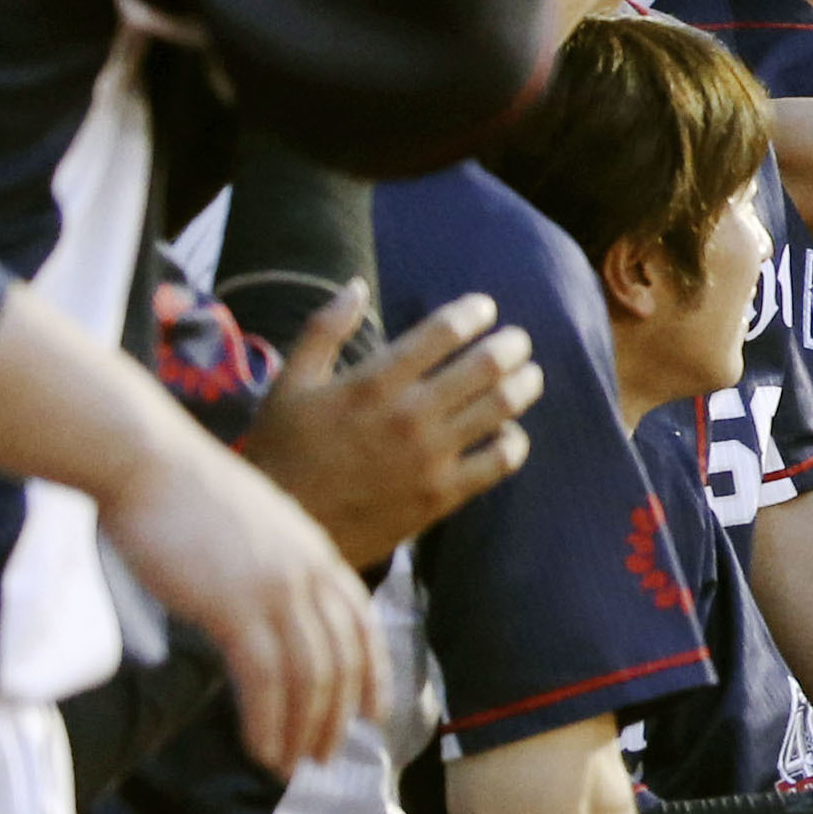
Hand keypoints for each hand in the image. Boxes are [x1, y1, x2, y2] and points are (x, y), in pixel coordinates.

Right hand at [96, 420, 382, 776]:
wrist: (145, 461)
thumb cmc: (180, 493)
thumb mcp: (249, 528)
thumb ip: (270, 567)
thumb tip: (265, 610)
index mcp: (314, 550)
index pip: (361, 621)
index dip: (373, 672)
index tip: (376, 712)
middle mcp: (308, 571)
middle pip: (342, 658)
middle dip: (338, 715)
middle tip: (325, 757)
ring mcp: (276, 589)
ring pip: (311, 677)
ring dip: (304, 729)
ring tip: (291, 765)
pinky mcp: (235, 607)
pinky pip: (266, 680)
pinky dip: (269, 722)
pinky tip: (261, 749)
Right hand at [236, 284, 541, 568]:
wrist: (285, 527)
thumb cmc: (282, 450)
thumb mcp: (290, 382)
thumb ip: (324, 328)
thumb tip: (356, 285)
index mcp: (373, 382)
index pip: (444, 331)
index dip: (473, 312)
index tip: (484, 308)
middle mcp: (409, 415)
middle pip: (485, 366)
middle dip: (511, 345)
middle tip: (518, 341)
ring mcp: (430, 457)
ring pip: (501, 409)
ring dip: (525, 385)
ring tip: (530, 376)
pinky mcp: (442, 495)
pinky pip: (500, 462)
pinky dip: (514, 442)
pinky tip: (509, 433)